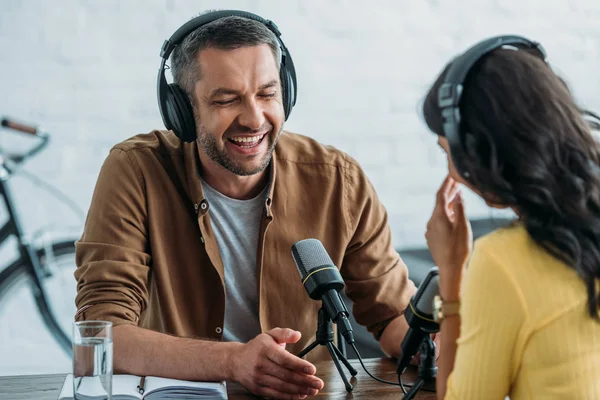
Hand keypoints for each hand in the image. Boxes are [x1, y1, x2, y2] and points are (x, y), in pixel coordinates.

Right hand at [229, 328, 323, 398]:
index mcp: (265, 349)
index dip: (299, 365)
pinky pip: (276, 395)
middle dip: (304, 380)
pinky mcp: (258, 389)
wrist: (235, 361)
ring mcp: (258, 378)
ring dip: (299, 390)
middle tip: (318, 383)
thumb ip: (284, 333)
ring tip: (312, 390)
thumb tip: (297, 335)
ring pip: (282, 386)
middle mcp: (261, 364)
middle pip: (285, 375)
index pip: (284, 359)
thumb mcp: (269, 335)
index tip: (312, 369)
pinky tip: (300, 395)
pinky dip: (289, 396)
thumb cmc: (256, 347)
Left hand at [425, 175, 472, 299]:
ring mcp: (431, 230)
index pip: (441, 195)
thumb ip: (460, 209)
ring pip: (439, 211)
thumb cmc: (459, 250)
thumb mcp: (463, 227)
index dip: (446, 183)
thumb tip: (458, 195)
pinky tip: (453, 214)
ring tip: (458, 195)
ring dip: (448, 203)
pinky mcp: (433, 237)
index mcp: (438, 217)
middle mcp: (432, 221)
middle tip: (457, 182)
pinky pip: (438, 220)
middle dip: (448, 191)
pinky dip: (446, 213)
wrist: (450, 269)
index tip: (452, 175)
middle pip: (440, 202)